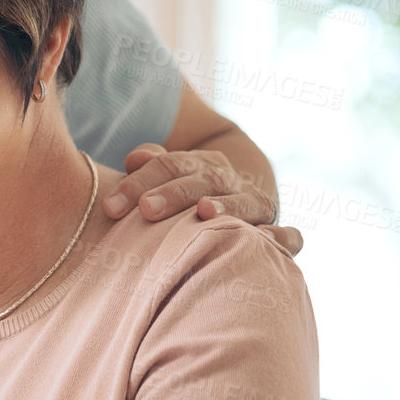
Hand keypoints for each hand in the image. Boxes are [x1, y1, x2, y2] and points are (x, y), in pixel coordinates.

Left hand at [103, 144, 302, 255]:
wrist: (234, 198)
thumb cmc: (185, 194)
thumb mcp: (167, 175)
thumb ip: (151, 165)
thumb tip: (135, 158)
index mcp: (198, 164)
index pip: (167, 165)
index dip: (137, 183)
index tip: (110, 207)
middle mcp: (229, 180)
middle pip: (202, 179)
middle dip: (172, 194)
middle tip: (145, 209)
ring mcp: (255, 204)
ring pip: (245, 200)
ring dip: (226, 206)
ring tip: (203, 212)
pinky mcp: (276, 231)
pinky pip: (289, 235)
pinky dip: (282, 237)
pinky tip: (264, 241)